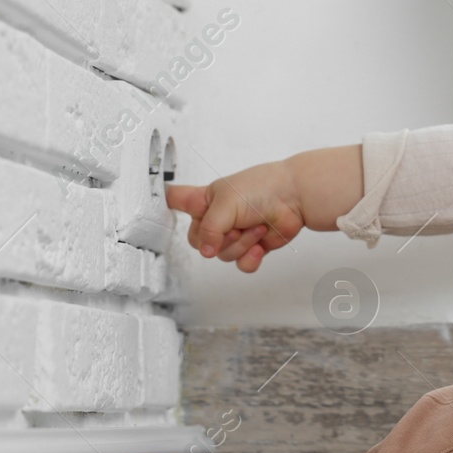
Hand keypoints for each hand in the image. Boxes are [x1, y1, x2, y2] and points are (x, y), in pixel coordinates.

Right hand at [166, 160, 303, 272]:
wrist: (295, 198)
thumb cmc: (262, 188)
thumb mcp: (225, 203)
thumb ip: (209, 229)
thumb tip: (205, 252)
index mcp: (204, 200)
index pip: (175, 200)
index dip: (164, 205)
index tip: (157, 207)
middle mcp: (216, 217)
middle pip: (199, 242)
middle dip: (219, 238)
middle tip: (236, 224)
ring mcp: (234, 233)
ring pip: (223, 255)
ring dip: (241, 244)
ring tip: (256, 226)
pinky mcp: (252, 246)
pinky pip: (241, 264)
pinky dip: (250, 258)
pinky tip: (259, 246)